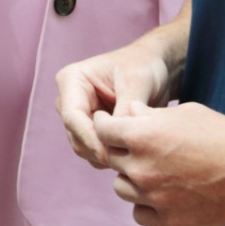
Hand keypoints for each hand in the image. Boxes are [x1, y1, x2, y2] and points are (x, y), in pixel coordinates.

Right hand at [55, 40, 174, 167]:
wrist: (155, 67)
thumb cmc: (143, 66)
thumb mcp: (136, 83)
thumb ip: (124, 111)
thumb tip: (115, 140)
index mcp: (71, 80)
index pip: (72, 116)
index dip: (89, 138)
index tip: (110, 155)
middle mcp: (69, 99)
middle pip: (75, 135)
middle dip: (98, 149)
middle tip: (128, 158)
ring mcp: (79, 116)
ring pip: (83, 147)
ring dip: (105, 154)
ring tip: (135, 153)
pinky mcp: (90, 129)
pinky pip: (94, 151)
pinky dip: (110, 155)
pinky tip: (132, 152)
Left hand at [94, 103, 224, 225]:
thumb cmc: (223, 136)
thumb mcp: (184, 112)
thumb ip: (149, 115)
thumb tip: (128, 113)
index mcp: (142, 135)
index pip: (102, 129)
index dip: (105, 124)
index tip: (110, 125)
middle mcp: (142, 167)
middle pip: (111, 159)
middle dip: (121, 151)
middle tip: (139, 149)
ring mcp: (154, 197)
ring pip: (121, 188)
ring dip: (131, 179)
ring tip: (152, 173)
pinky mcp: (169, 220)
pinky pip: (139, 213)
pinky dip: (145, 205)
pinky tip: (160, 195)